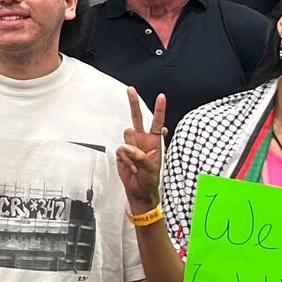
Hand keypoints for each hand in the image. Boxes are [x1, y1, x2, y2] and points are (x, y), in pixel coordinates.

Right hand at [115, 88, 166, 212]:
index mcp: (155, 141)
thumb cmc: (150, 179)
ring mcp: (131, 146)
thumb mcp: (152, 167)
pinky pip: (120, 150)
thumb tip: (128, 148)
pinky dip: (125, 159)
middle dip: (133, 103)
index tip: (161, 97)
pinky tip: (131, 166)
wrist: (139, 190)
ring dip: (131, 149)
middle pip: (137, 118)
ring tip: (136, 162)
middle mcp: (142, 140)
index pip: (157, 122)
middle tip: (130, 90)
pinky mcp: (121, 153)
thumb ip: (141, 156)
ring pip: (127, 135)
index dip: (159, 109)